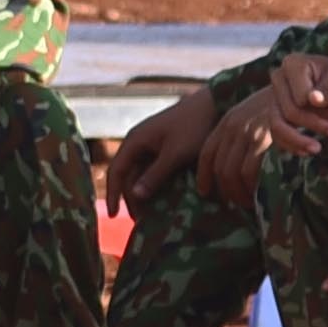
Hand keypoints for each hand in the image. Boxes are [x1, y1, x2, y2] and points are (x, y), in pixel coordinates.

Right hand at [107, 90, 209, 208]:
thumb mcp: (174, 154)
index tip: (112, 216)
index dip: (113, 194)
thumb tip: (134, 196)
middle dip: (131, 198)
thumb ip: (155, 174)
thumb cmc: (193, 126)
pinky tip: (165, 199)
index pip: (116, 171)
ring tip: (153, 215)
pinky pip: (154, 170)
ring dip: (144, 193)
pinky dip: (156, 185)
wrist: (215, 104)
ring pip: (141, 174)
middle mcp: (139, 143)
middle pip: (128, 176)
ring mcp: (152, 145)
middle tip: (141, 223)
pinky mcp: (166, 148)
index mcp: (135, 141)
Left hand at [197, 93, 296, 213]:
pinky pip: (252, 170)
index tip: (204, 192)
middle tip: (239, 203)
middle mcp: (234, 126)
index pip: (207, 153)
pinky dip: (255, 187)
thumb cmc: (282, 103)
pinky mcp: (264, 137)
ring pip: (234, 172)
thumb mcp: (254, 113)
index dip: (203, 175)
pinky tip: (263, 194)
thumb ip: (242, 132)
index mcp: (228, 121)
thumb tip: (234, 160)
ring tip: (252, 203)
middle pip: (220, 168)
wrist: (301, 86)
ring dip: (242, 193)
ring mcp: (248, 131)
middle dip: (227, 191)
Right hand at [253, 53, 327, 151]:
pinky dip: (290, 145)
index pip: (299, 96)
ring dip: (297, 141)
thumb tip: (314, 100)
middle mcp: (278, 78)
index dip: (318, 106)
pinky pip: (276, 134)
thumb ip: (327, 89)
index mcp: (292, 64)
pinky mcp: (275, 112)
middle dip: (312, 125)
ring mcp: (274, 97)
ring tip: (317, 149)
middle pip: (288, 112)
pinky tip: (306, 152)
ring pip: (277, 125)